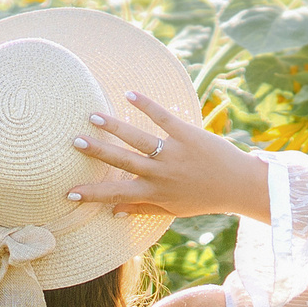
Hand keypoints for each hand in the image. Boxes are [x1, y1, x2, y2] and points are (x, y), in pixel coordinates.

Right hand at [69, 92, 268, 220]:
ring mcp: (173, 153)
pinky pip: (163, 118)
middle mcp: (160, 174)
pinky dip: (146, 105)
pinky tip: (129, 94)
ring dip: (115, 127)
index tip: (68, 191)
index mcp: (154, 193)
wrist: (238, 185)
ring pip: (138, 139)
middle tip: (74, 141)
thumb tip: (113, 212)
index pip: (116, 194)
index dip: (92, 194)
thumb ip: (141, 209)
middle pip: (122, 161)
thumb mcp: (172, 211)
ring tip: (94, 116)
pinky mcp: (187, 134)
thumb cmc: (203, 198)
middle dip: (97, 152)